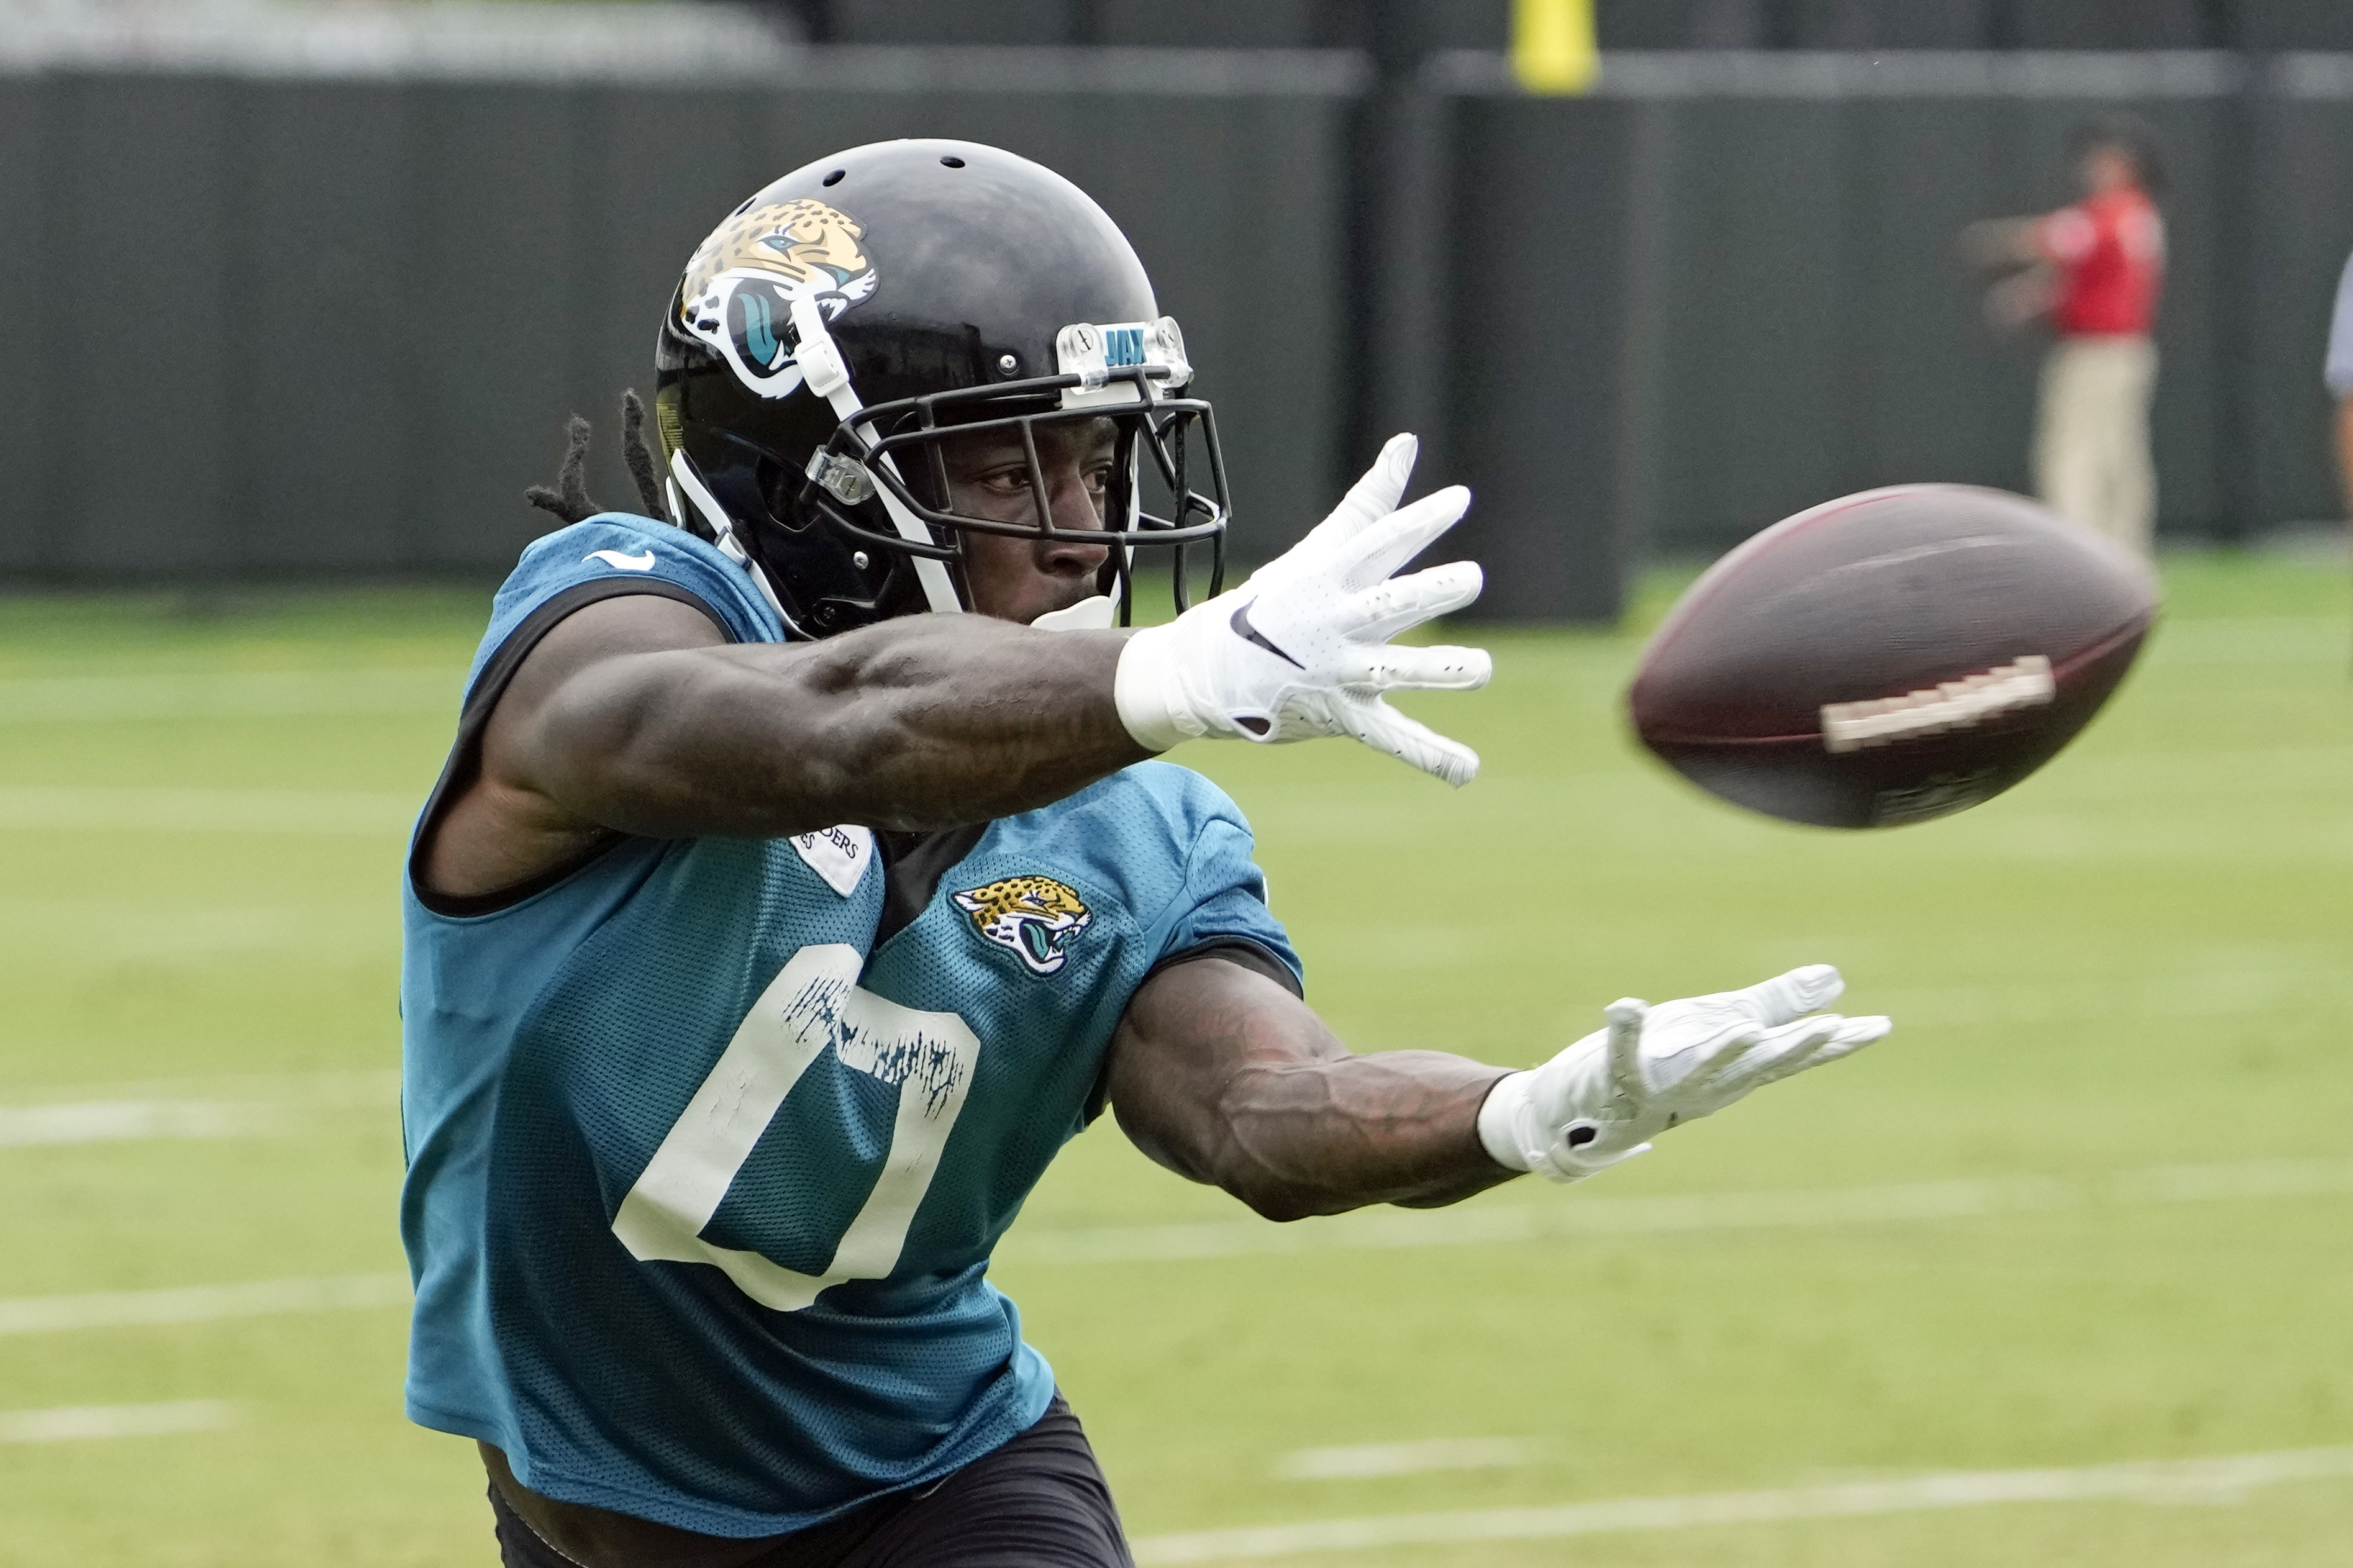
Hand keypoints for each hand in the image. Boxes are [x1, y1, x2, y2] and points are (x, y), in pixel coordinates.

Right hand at [1112, 433, 1490, 785]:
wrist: (1206, 671)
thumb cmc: (1273, 603)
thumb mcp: (1317, 549)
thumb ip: (1371, 502)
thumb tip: (1408, 442)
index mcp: (1331, 578)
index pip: (1378, 542)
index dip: (1418, 521)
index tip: (1459, 500)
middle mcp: (1337, 622)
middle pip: (1390, 603)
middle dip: (1429, 591)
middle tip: (1471, 578)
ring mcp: (1339, 670)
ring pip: (1394, 669)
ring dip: (1438, 670)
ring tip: (1481, 670)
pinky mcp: (1343, 714)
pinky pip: (1391, 737)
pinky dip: (1430, 755)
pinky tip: (1468, 770)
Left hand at [1477, 965, 1890, 1182]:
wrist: (1588, 1115)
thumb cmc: (1664, 1066)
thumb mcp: (1726, 1029)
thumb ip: (1776, 1006)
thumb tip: (1836, 979)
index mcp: (1738, 1070)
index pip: (1794, 1055)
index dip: (1836, 1043)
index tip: (1878, 1028)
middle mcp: (1709, 1085)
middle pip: (1759, 1066)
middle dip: (1794, 1048)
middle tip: (1833, 1029)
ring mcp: (1663, 1086)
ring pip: (1699, 1069)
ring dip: (1721, 1049)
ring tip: (1741, 1026)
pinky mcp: (1617, 1079)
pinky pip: (1622, 1054)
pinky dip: (1624, 1030)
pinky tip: (1626, 1005)